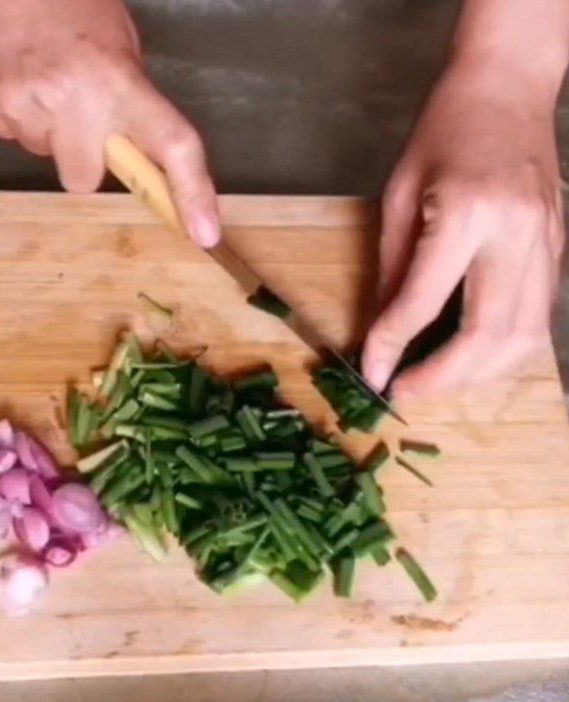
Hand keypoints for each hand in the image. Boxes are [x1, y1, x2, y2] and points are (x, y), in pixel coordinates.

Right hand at [0, 0, 219, 246]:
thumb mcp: (119, 43)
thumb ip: (131, 103)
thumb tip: (137, 154)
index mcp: (117, 79)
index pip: (170, 144)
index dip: (191, 192)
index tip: (204, 232)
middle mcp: (67, 96)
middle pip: (82, 179)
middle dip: (81, 156)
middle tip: (77, 114)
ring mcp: (15, 101)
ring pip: (40, 153)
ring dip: (45, 128)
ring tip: (39, 76)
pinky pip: (3, 133)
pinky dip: (10, 112)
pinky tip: (10, 73)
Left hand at [362, 54, 563, 398]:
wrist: (509, 87)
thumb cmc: (444, 132)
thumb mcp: (400, 197)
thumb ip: (393, 270)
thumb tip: (382, 331)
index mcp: (467, 215)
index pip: (422, 303)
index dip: (391, 347)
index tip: (372, 375)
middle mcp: (517, 236)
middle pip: (487, 337)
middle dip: (442, 379)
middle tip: (405, 394)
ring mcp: (549, 245)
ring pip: (524, 339)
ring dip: (478, 375)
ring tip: (436, 383)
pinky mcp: (561, 251)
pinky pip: (538, 320)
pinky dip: (503, 351)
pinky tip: (472, 358)